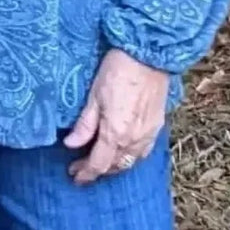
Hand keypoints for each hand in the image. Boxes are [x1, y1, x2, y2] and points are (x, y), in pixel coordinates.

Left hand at [64, 48, 167, 185]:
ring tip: (101, 160)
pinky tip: (124, 151)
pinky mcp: (158, 126)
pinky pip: (143, 152)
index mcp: (115, 133)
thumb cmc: (118, 70)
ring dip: (115, 165)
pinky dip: (131, 157)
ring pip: (130, 162)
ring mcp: (148, 134)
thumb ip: (84, 125)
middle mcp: (134, 140)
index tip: (74, 175)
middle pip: (115, 166)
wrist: (149, 54)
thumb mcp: (94, 96)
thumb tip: (70, 144)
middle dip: (98, 170)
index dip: (85, 173)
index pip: (98, 164)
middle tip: (82, 167)